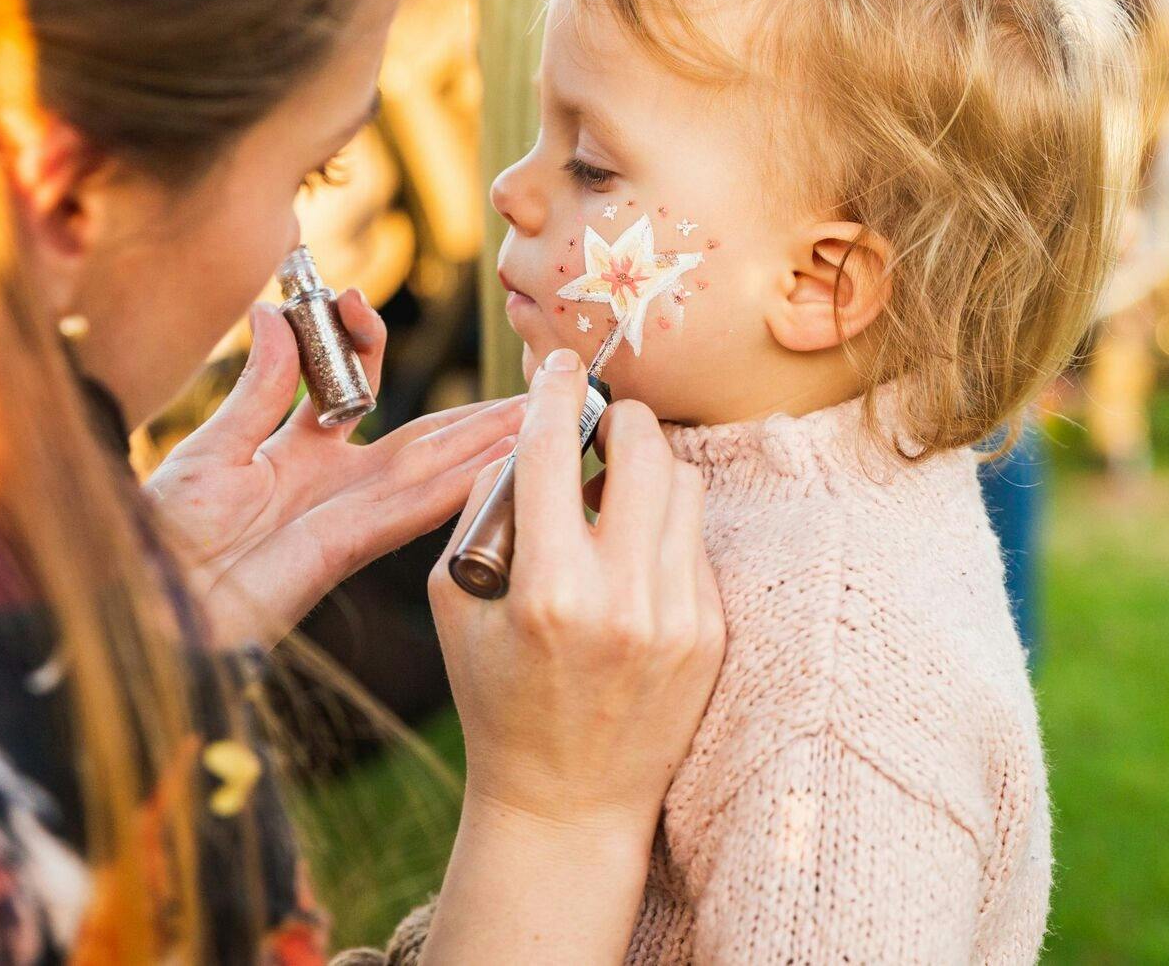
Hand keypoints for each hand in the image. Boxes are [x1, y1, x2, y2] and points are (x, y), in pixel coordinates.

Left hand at [145, 296, 522, 646]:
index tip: (351, 298)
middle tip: (530, 385)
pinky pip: (411, 509)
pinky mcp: (344, 549)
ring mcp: (345, 517)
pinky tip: (498, 463)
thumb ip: (258, 386)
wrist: (144, 603)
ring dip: (488, 444)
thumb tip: (274, 311)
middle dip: (477, 413)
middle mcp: (333, 484)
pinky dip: (458, 484)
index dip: (362, 340)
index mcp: (296, 453)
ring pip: (433, 471)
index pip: (354, 385)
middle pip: (422, 438)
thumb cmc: (161, 535)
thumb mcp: (209, 448)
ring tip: (541, 416)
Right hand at [420, 348, 724, 963]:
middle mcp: (622, 600)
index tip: (556, 365)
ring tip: (616, 492)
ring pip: (683, 486)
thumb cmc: (496, 698)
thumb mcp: (456, 604)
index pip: (552, 453)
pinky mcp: (711, 633)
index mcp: (546, 592)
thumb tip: (527, 436)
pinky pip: (696, 541)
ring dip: (649, 470)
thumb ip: (483, 510)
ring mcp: (678, 617)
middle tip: (598, 420)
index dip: (552, 393)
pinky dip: (664, 529)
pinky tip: (633, 555)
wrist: (567, 803)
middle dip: (618, 417)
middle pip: (643, 449)